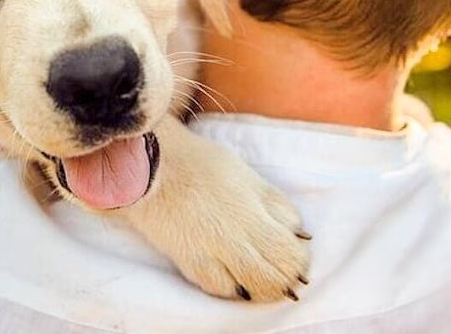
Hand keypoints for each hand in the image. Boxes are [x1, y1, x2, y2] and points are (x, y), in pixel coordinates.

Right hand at [121, 116, 309, 301]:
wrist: (151, 167)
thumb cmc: (200, 163)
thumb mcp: (246, 175)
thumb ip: (274, 203)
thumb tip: (299, 232)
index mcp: (253, 212)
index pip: (291, 251)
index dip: (299, 257)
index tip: (295, 250)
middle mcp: (235, 238)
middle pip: (276, 276)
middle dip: (286, 276)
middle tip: (284, 268)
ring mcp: (212, 255)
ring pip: (253, 289)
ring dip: (264, 286)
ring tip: (261, 275)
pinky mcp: (190, 264)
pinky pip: (221, 289)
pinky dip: (234, 287)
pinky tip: (235, 278)